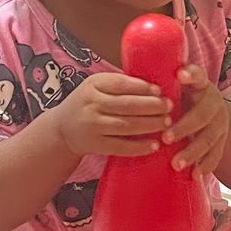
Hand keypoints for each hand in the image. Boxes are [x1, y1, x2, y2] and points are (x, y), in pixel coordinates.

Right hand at [50, 72, 169, 157]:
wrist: (61, 130)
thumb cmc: (87, 104)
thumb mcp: (96, 87)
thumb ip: (119, 84)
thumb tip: (155, 86)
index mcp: (93, 85)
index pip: (121, 84)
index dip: (142, 87)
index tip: (160, 91)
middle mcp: (92, 104)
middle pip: (127, 105)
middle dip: (152, 106)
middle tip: (169, 107)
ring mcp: (93, 126)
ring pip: (126, 125)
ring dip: (150, 125)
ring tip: (166, 123)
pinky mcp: (96, 145)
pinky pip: (121, 147)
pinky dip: (139, 147)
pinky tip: (155, 145)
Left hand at [165, 65, 228, 179]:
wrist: (209, 110)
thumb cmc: (182, 98)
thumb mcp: (175, 86)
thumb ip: (161, 83)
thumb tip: (133, 76)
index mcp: (200, 84)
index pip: (197, 75)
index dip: (191, 74)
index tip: (180, 75)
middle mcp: (214, 101)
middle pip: (202, 115)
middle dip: (184, 127)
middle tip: (166, 138)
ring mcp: (220, 122)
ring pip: (209, 138)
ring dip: (193, 152)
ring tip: (176, 164)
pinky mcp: (223, 139)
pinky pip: (217, 154)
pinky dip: (206, 166)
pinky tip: (195, 176)